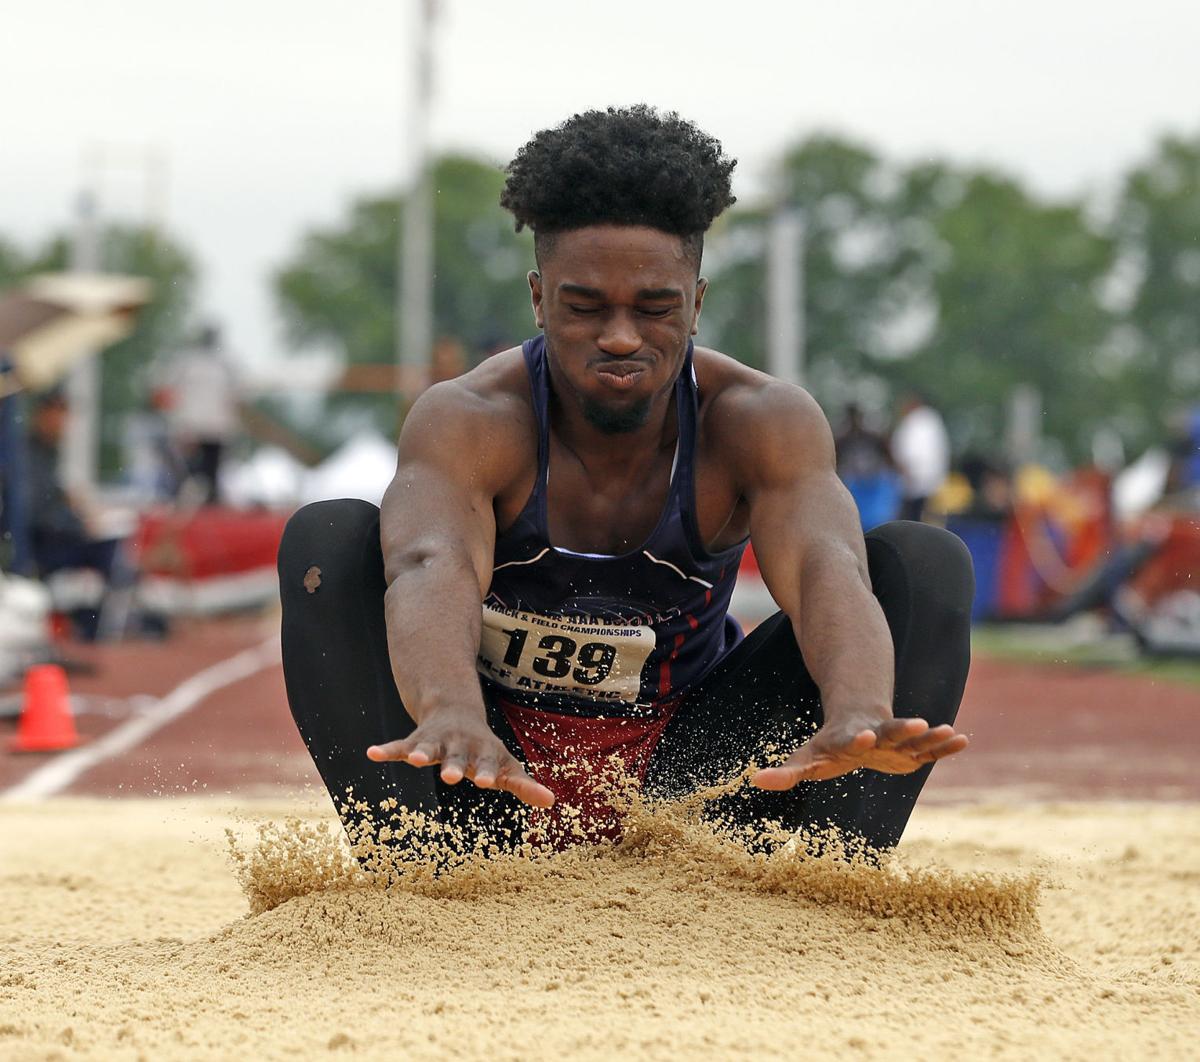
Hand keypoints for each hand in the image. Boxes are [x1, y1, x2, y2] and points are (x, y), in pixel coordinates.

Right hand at [366, 712, 554, 808]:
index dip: (486, 773)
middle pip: (457, 757)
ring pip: (429, 747)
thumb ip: (524, 784)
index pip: (487, 765)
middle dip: (453, 766)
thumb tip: (553, 802)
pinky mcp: (417, 740)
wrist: (458, 712)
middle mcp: (460, 746)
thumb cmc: (485, 750)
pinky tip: (372, 753)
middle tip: (450, 777)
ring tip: (414, 760)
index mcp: (483, 753)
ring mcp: (437, 741)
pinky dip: (387, 750)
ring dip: (422, 753)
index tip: (486, 782)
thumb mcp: (506, 765)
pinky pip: (399, 745)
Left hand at [750, 715, 967, 788]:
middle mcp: (874, 735)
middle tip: (919, 722)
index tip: (864, 735)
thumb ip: (785, 772)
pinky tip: (963, 740)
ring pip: (913, 737)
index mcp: (847, 739)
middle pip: (889, 730)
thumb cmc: (828, 746)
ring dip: (930, 736)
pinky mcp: (911, 750)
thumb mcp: (805, 758)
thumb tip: (755, 781)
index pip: (850, 739)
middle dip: (902, 728)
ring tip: (949, 729)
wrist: (857, 721)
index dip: (856, 738)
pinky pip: (930, 749)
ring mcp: (895, 741)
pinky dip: (945, 746)